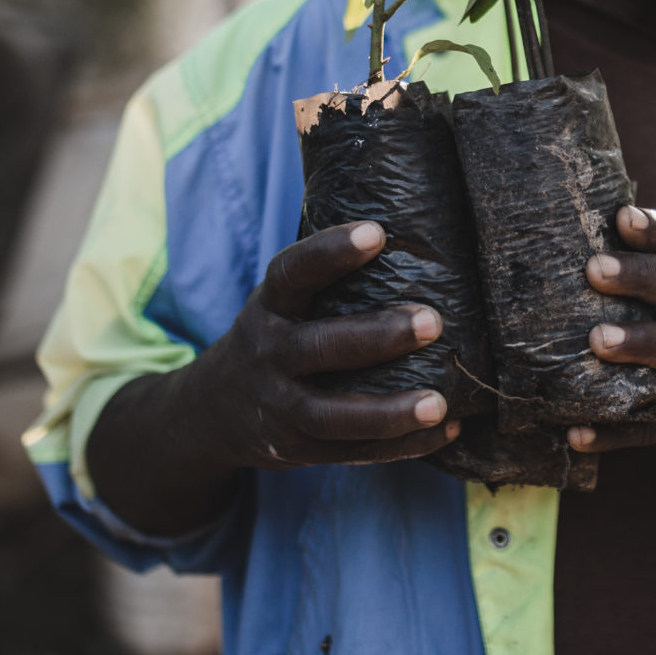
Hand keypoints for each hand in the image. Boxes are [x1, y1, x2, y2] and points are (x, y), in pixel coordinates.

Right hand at [84, 220, 460, 537]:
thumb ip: (327, 270)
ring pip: (334, 415)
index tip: (377, 232)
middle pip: (319, 348)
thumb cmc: (274, 334)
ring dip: (390, 410)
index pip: (292, 273)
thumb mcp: (280, 298)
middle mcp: (268, 355)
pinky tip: (444, 429)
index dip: (330, 253)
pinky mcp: (300, 449)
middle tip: (434, 320)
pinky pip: (352, 453)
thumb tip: (406, 201)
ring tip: (442, 399)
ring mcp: (281, 408)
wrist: (211, 412)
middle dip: (376, 337)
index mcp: (267, 306)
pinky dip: (398, 447)